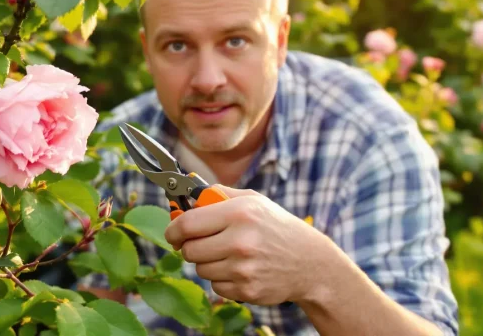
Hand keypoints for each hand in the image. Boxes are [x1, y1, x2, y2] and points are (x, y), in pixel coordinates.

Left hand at [164, 185, 327, 305]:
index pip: (187, 224)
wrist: (309, 262)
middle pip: (189, 250)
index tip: (173, 233)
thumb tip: (186, 194)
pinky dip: (222, 279)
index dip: (173, 230)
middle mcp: (240, 241)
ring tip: (228, 255)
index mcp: (239, 213)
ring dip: (208, 263)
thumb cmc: (276, 227)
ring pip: (200, 269)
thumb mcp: (253, 201)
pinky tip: (239, 270)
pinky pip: (215, 286)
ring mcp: (243, 268)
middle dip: (191, 247)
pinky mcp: (246, 289)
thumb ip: (217, 194)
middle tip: (202, 243)